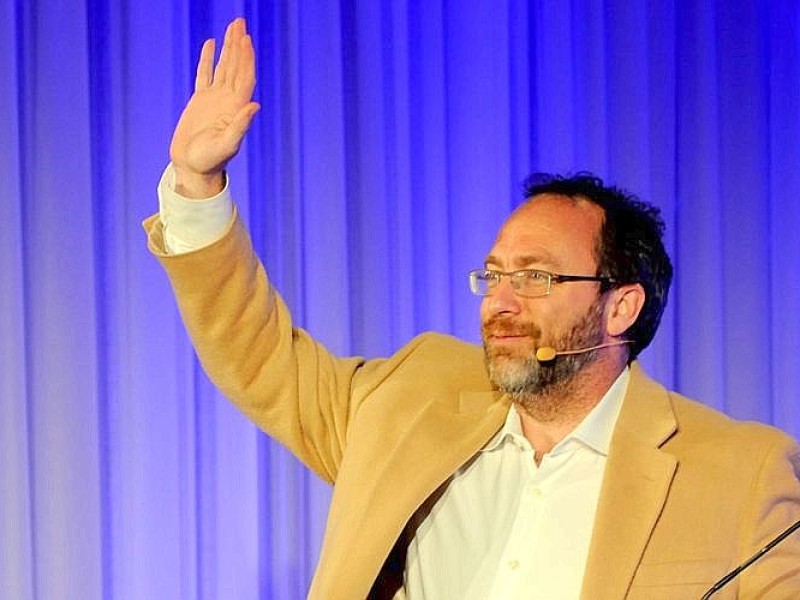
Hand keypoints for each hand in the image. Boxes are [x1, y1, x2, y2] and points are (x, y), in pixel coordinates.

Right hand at [169, 18, 259, 197]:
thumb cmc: (211, 161)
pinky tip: (211, 45)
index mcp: (236, 108)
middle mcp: (228, 100)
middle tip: (240, 22)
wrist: (194, 168)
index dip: (246, 57)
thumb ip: (240, 126)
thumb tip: (255, 106)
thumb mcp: (227, 145)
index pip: (244, 77)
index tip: (245, 38)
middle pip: (236, 66)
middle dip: (239, 44)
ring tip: (232, 27)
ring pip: (223, 67)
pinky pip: (205, 75)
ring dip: (228, 48)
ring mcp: (215, 99)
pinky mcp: (201, 101)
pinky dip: (208, 60)